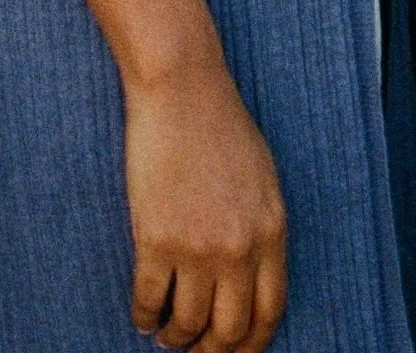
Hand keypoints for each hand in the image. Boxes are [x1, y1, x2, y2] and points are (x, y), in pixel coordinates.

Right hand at [124, 52, 287, 349]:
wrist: (182, 89)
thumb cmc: (221, 128)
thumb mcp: (263, 181)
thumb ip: (261, 233)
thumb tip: (248, 284)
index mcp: (272, 232)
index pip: (268, 313)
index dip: (250, 344)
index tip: (235, 352)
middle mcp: (239, 248)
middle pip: (229, 330)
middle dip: (212, 352)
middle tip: (197, 352)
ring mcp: (197, 246)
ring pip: (187, 324)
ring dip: (175, 338)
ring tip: (167, 334)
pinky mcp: (156, 239)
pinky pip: (149, 300)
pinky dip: (144, 317)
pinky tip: (144, 315)